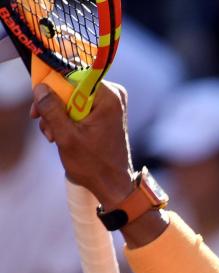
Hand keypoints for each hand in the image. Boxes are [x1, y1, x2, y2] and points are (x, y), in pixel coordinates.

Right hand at [30, 82, 135, 207]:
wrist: (113, 184)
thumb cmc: (94, 165)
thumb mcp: (67, 136)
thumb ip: (52, 109)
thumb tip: (40, 88)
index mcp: (109, 96)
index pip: (72, 76)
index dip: (52, 89)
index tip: (40, 106)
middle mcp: (112, 96)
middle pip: (70, 87)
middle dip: (54, 108)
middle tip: (48, 128)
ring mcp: (109, 105)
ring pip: (70, 100)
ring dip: (57, 118)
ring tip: (55, 137)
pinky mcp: (104, 114)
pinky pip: (78, 108)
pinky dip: (66, 121)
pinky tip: (61, 137)